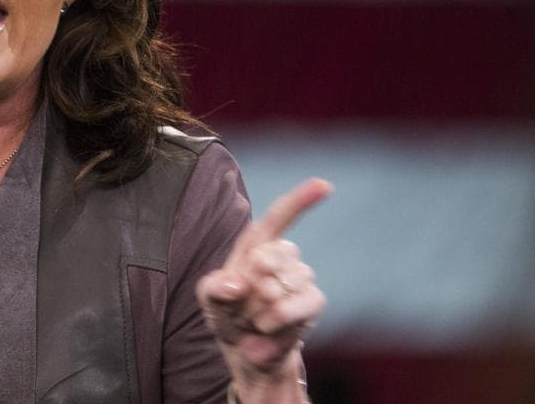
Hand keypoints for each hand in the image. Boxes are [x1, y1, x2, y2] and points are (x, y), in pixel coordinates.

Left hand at [197, 179, 330, 392]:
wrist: (247, 349)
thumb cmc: (228, 313)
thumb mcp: (209, 299)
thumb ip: (214, 289)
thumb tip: (236, 285)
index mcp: (256, 243)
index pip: (279, 217)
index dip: (301, 200)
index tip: (325, 185)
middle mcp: (282, 254)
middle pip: (265, 259)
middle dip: (245, 290)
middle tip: (239, 305)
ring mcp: (301, 277)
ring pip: (276, 289)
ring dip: (256, 311)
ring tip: (253, 318)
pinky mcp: (313, 301)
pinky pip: (295, 307)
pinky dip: (273, 324)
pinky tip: (265, 330)